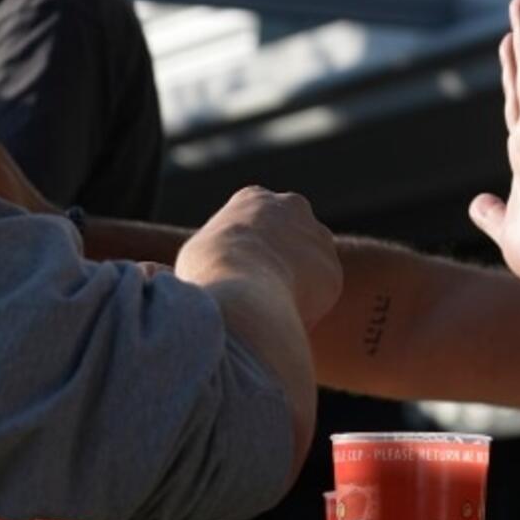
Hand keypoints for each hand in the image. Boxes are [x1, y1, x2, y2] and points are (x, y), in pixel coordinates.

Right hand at [177, 186, 343, 325]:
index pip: (258, 223)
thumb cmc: (207, 273)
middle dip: (282, 261)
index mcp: (253, 198)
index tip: (241, 274)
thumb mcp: (196, 254)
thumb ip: (210, 256)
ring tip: (272, 312)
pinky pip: (320, 296)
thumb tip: (186, 276)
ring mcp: (317, 237)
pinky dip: (307, 309)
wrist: (243, 289)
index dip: (250, 251)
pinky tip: (286, 320)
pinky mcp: (333, 271)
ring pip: (309, 266)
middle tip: (263, 293)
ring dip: (298, 285)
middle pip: (290, 237)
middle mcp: (292, 207)